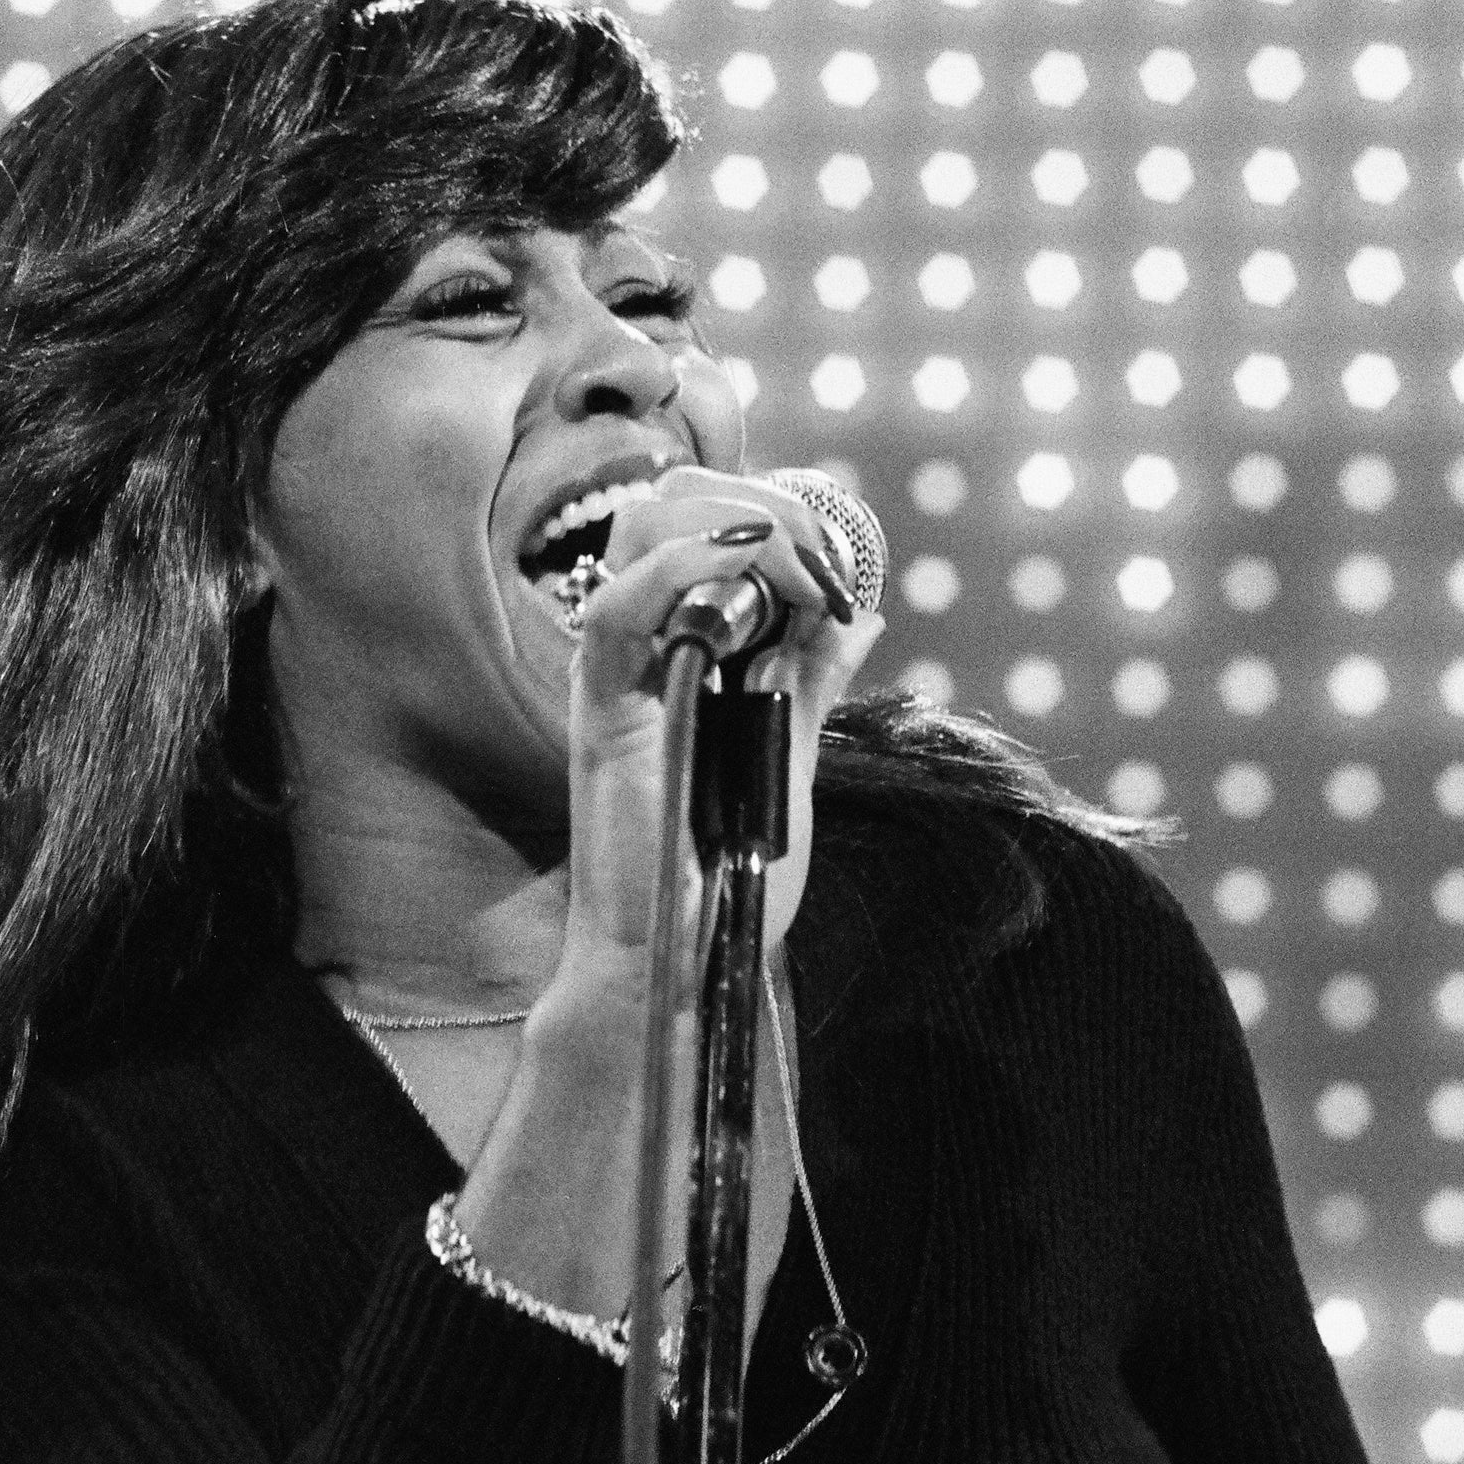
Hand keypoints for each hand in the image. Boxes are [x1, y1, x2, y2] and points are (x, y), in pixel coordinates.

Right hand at [556, 467, 885, 978]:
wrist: (677, 963)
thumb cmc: (723, 881)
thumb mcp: (787, 761)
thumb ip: (809, 685)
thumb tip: (860, 617)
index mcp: (685, 649)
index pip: (708, 525)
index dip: (776, 511)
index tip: (842, 561)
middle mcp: (644, 646)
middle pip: (671, 504)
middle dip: (760, 501)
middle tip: (825, 559)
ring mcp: (619, 673)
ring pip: (639, 531)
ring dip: (729, 522)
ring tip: (796, 567)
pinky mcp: (603, 710)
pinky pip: (616, 608)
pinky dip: (679, 564)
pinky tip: (745, 568)